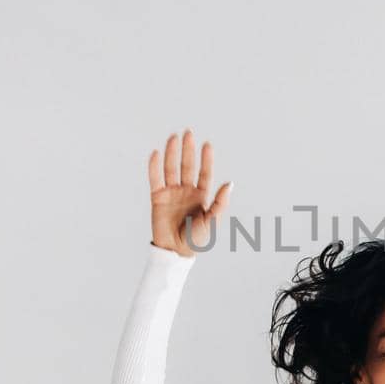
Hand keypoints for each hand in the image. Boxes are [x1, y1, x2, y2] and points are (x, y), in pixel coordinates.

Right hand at [147, 129, 231, 256]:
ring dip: (172, 153)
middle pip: (187, 166)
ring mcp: (172, 193)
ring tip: (173, 137)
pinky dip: (154, 167)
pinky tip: (155, 153)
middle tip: (188, 132)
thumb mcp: (212, 220)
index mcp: (201, 195)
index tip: (207, 145)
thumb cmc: (197, 239)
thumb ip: (220, 202)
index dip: (206, 159)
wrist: (175, 251)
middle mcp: (186, 191)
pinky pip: (155, 179)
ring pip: (171, 169)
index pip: (204, 173)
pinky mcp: (157, 197)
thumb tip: (229, 183)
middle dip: (188, 150)